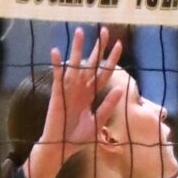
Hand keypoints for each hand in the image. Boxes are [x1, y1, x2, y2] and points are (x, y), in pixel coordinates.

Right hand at [24, 27, 123, 177]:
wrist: (62, 147)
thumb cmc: (78, 137)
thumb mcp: (98, 122)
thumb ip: (107, 106)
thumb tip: (120, 90)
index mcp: (91, 95)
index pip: (104, 73)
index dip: (111, 60)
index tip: (119, 45)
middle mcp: (80, 89)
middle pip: (91, 65)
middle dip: (97, 48)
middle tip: (103, 30)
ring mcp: (68, 90)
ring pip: (75, 66)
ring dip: (77, 50)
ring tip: (80, 32)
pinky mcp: (58, 96)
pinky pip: (58, 78)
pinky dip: (57, 66)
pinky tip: (56, 52)